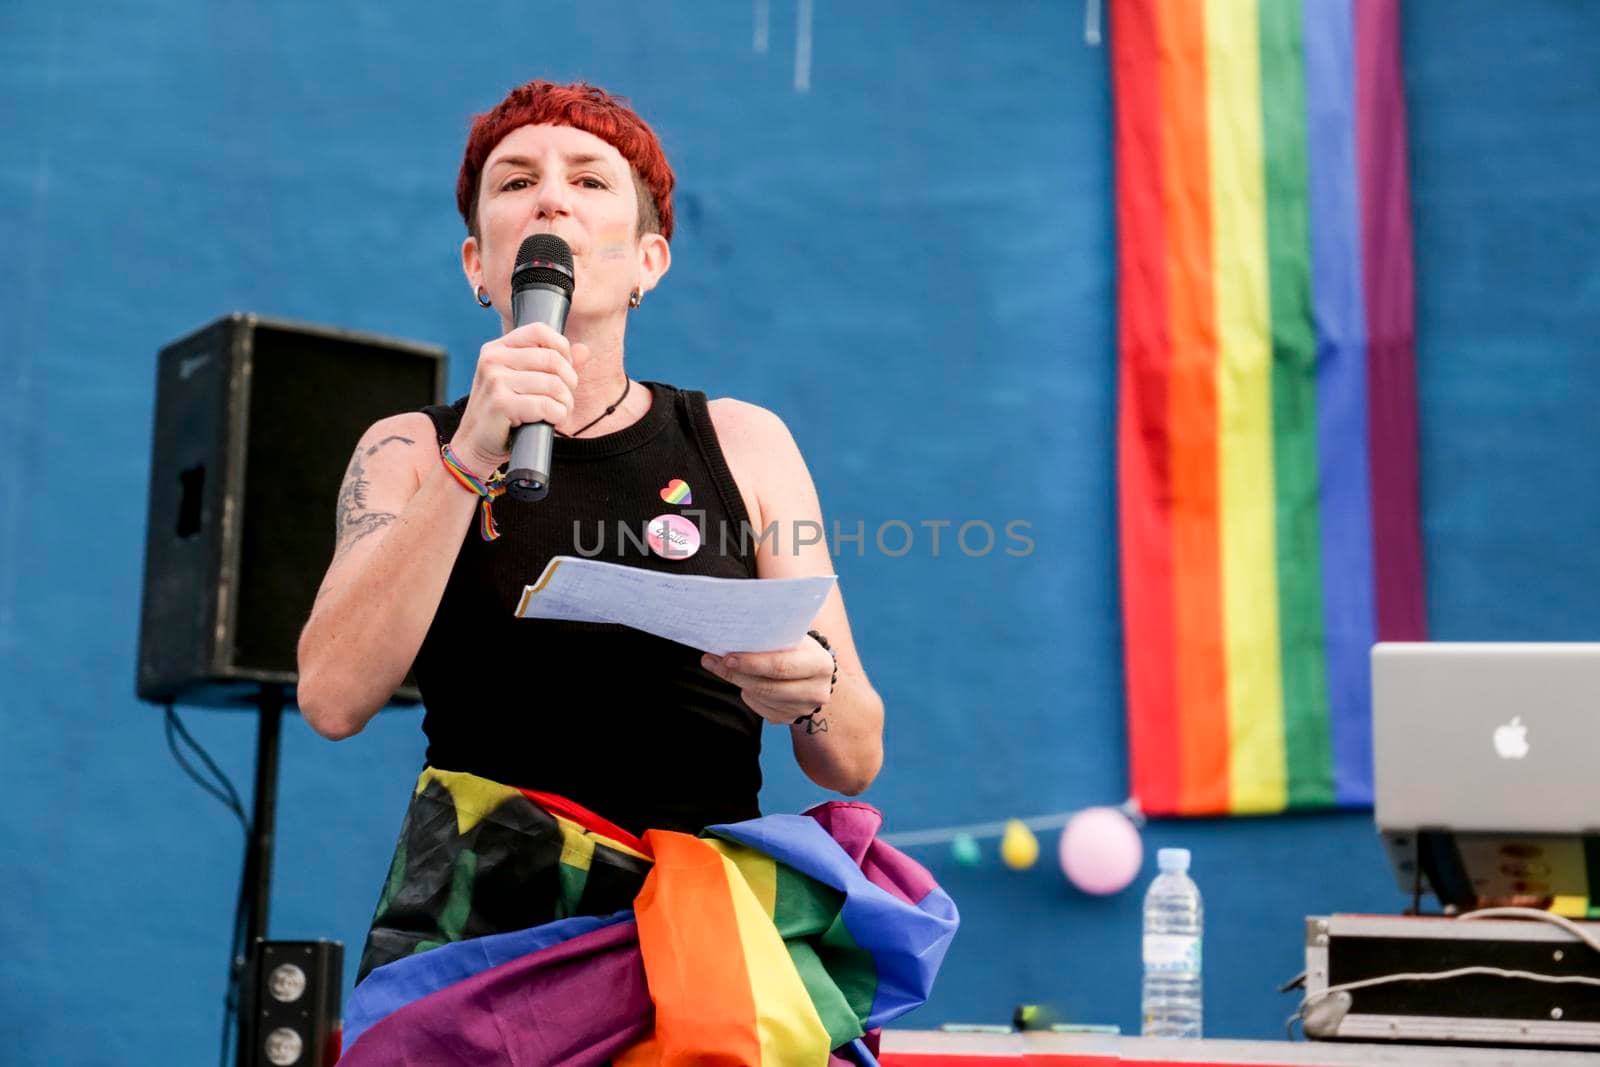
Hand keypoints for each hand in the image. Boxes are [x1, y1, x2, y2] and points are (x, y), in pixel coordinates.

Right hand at [449, 322, 587, 476]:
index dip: (562, 349)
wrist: (474, 444)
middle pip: (553, 359)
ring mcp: (495, 380)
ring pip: (553, 384)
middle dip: (569, 382)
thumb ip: (553, 365)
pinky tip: (550, 421)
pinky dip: (557, 415)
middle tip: (564, 399)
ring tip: (558, 412)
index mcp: (498, 348)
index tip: (563, 371)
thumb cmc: (503, 413)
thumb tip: (584, 350)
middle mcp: (493, 359)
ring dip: (565, 403)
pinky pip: (546, 405)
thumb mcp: (524, 382)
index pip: (540, 330)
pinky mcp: (501, 403)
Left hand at [700, 638, 835, 725]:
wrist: (816, 672)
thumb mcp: (794, 637)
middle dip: (736, 674)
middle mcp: (816, 690)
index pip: (781, 666)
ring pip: (760, 698)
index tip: (727, 657)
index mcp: (820, 663)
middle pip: (767, 686)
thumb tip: (733, 633)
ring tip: (721, 666)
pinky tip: (745, 681)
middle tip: (711, 660)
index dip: (752, 663)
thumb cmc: (799, 648)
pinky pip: (759, 708)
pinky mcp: (789, 719)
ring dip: (738, 682)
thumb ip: (772, 636)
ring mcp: (803, 709)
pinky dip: (748, 694)